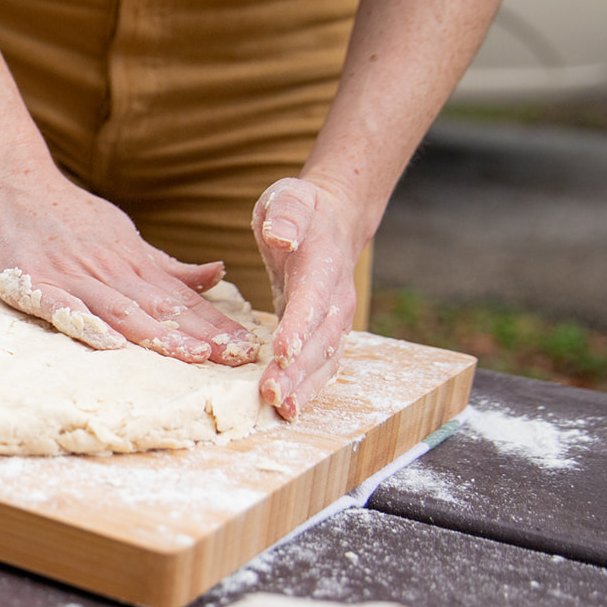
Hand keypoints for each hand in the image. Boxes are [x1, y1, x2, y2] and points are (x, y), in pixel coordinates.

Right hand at [0, 169, 261, 364]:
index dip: (215, 323)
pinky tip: (109, 343)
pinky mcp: (32, 283)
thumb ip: (165, 266)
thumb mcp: (123, 236)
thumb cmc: (64, 214)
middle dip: (200, 334)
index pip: (181, 299)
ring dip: (158, 335)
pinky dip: (86, 324)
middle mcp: (108, 271)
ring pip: (121, 310)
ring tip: (193, 356)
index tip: (248, 346)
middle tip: (236, 358)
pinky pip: (61, 307)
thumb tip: (218, 274)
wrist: (7, 181)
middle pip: (160, 308)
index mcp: (131, 263)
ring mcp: (70, 277)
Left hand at [252, 178, 363, 418]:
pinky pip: (321, 365)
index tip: (282, 351)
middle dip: (297, 369)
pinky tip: (288, 408)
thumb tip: (281, 235)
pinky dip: (307, 387)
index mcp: (323, 264)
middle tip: (271, 393)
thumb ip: (286, 214)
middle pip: (319, 339)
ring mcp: (334, 318)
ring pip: (324, 359)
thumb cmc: (301, 210)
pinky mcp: (325, 333)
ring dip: (304, 386)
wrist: (332, 222)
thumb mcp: (289, 197)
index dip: (299, 326)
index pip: (312, 299)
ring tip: (281, 409)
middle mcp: (335, 297)